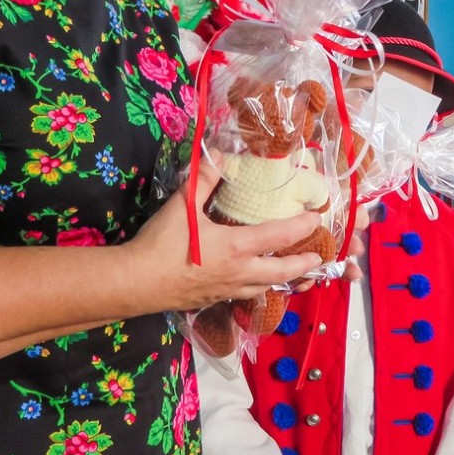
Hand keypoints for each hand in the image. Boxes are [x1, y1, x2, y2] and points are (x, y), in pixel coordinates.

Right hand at [127, 161, 324, 309]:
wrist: (135, 283)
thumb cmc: (162, 245)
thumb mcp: (182, 206)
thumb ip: (203, 178)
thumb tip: (218, 153)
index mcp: (237, 248)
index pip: (280, 236)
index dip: (302, 226)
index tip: (317, 218)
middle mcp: (239, 273)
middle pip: (281, 272)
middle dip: (303, 265)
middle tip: (317, 258)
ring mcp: (227, 290)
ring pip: (265, 289)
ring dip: (282, 280)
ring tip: (292, 274)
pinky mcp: (212, 301)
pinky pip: (244, 297)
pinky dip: (257, 290)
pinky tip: (252, 285)